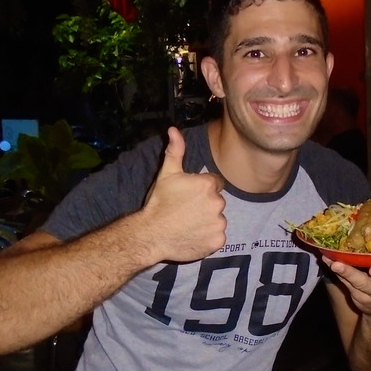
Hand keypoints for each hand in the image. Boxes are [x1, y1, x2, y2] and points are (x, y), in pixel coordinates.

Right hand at [141, 127, 226, 263]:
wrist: (151, 235)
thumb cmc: (158, 203)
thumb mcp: (166, 174)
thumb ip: (175, 150)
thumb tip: (174, 129)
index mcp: (207, 185)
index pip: (215, 183)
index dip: (201, 189)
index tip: (188, 196)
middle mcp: (217, 203)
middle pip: (217, 201)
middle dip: (206, 204)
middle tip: (186, 211)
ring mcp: (218, 224)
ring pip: (218, 219)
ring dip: (208, 221)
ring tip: (189, 224)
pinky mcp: (218, 241)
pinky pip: (218, 236)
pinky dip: (208, 237)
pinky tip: (193, 235)